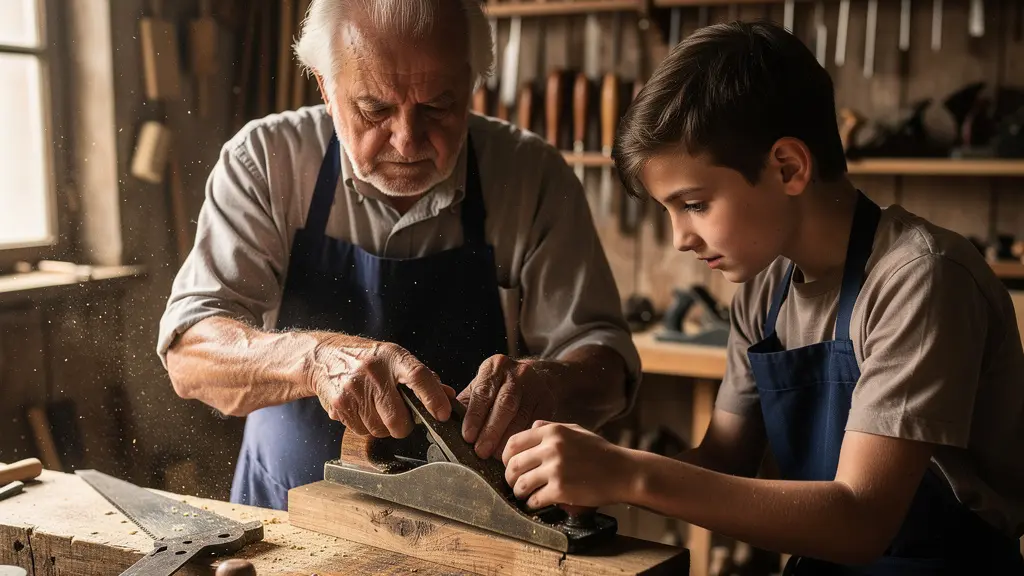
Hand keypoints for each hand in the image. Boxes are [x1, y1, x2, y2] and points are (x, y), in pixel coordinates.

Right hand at [310, 339, 455, 437]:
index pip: (419, 377)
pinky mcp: (339, 405)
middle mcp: (373, 372)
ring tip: (378, 409)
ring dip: (383, 427)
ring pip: (379, 429)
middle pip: (397, 417)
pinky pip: (361, 431)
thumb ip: (423, 378)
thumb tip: (448, 396)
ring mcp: (354, 389)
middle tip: (402, 419)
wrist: (325, 357)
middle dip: (404, 426)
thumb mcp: (396, 359)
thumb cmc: (368, 359)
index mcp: (393, 357)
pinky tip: (362, 410)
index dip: (433, 399)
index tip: (442, 414)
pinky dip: (366, 427)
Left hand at [457, 355, 557, 458]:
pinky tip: (516, 451)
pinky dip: (524, 439)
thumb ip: (465, 403)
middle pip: (505, 404)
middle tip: (481, 452)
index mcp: (495, 366)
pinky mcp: (548, 399)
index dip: (475, 416)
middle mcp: (517, 372)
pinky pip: (536, 423)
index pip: (483, 392)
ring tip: (497, 456)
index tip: (467, 436)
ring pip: (521, 416)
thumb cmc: (500, 388)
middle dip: (491, 430)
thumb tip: (446, 422)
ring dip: (508, 439)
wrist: (534, 378)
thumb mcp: (482, 386)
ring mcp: (536, 385)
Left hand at [502, 421, 635, 509]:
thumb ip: (550, 427)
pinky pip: (535, 499)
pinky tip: (537, 503)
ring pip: (521, 484)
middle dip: (510, 478)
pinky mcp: (561, 490)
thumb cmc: (600, 452)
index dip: (506, 457)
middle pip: (513, 465)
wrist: (623, 472)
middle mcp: (551, 448)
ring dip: (519, 493)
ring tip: (525, 495)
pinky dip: (532, 504)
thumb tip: (530, 427)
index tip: (509, 465)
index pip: (513, 443)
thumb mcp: (575, 430)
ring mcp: (555, 469)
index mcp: (552, 432)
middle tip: (515, 484)